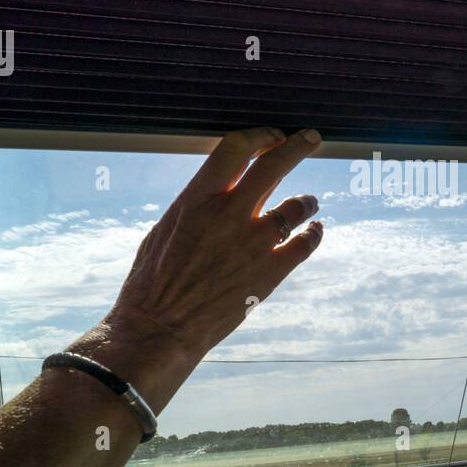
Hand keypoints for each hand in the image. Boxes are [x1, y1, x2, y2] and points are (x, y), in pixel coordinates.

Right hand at [70, 127, 323, 411]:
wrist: (160, 330)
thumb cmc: (152, 283)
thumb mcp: (165, 230)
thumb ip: (196, 205)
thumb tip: (216, 189)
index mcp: (197, 198)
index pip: (235, 147)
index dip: (259, 135)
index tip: (272, 135)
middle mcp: (229, 213)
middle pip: (274, 164)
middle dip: (297, 146)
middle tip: (313, 137)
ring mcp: (254, 242)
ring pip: (298, 204)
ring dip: (307, 200)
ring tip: (310, 202)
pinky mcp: (271, 271)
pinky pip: (306, 242)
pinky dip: (314, 233)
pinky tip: (314, 231)